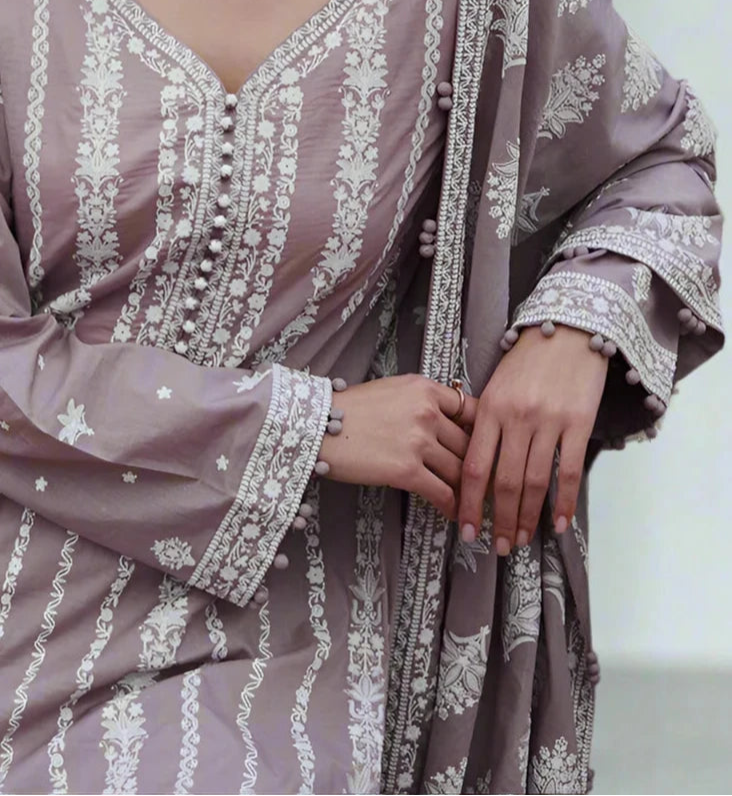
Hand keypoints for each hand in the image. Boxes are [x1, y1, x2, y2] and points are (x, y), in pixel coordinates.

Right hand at [320, 374, 477, 518]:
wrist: (316, 426)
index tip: (490, 448)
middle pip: (469, 444)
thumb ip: (423, 402)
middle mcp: (427, 413)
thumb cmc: (350, 409)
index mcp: (425, 389)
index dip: (484, 432)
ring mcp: (417, 441)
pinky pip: (441, 492)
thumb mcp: (392, 390)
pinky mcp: (405, 471)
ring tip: (476, 503)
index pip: (472, 410)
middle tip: (490, 483)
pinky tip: (455, 513)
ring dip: (469, 490)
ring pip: (459, 470)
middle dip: (481, 466)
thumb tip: (449, 424)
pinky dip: (452, 506)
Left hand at [458, 325, 607, 554]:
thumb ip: (484, 426)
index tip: (465, 529)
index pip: (474, 467)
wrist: (567, 331)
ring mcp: (548, 421)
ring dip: (528, 517)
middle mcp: (516, 418)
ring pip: (534, 481)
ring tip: (522, 539)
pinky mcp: (578, 423)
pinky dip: (563, 502)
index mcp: (489, 410)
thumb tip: (475, 472)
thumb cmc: (526, 362)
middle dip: (500, 520)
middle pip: (504, 482)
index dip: (468, 503)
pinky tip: (558, 523)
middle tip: (498, 546)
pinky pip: (568, 471)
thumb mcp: (494, 388)